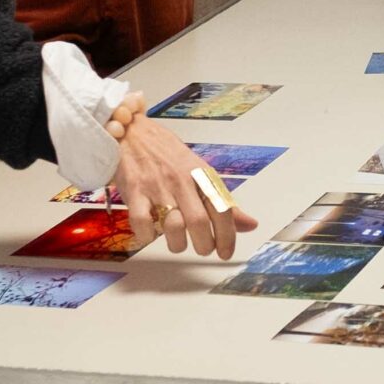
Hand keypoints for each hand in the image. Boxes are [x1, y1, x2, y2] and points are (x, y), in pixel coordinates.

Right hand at [109, 113, 257, 257]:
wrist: (133, 131)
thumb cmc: (167, 154)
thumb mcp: (199, 171)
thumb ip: (222, 200)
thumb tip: (250, 224)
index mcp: (201, 175)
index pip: (222, 209)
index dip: (227, 236)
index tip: (226, 253)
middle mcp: (182, 180)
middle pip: (199, 221)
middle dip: (204, 245)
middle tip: (202, 249)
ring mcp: (157, 186)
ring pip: (173, 227)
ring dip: (177, 244)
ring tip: (177, 243)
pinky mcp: (134, 191)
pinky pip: (142, 223)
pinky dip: (147, 236)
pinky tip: (150, 234)